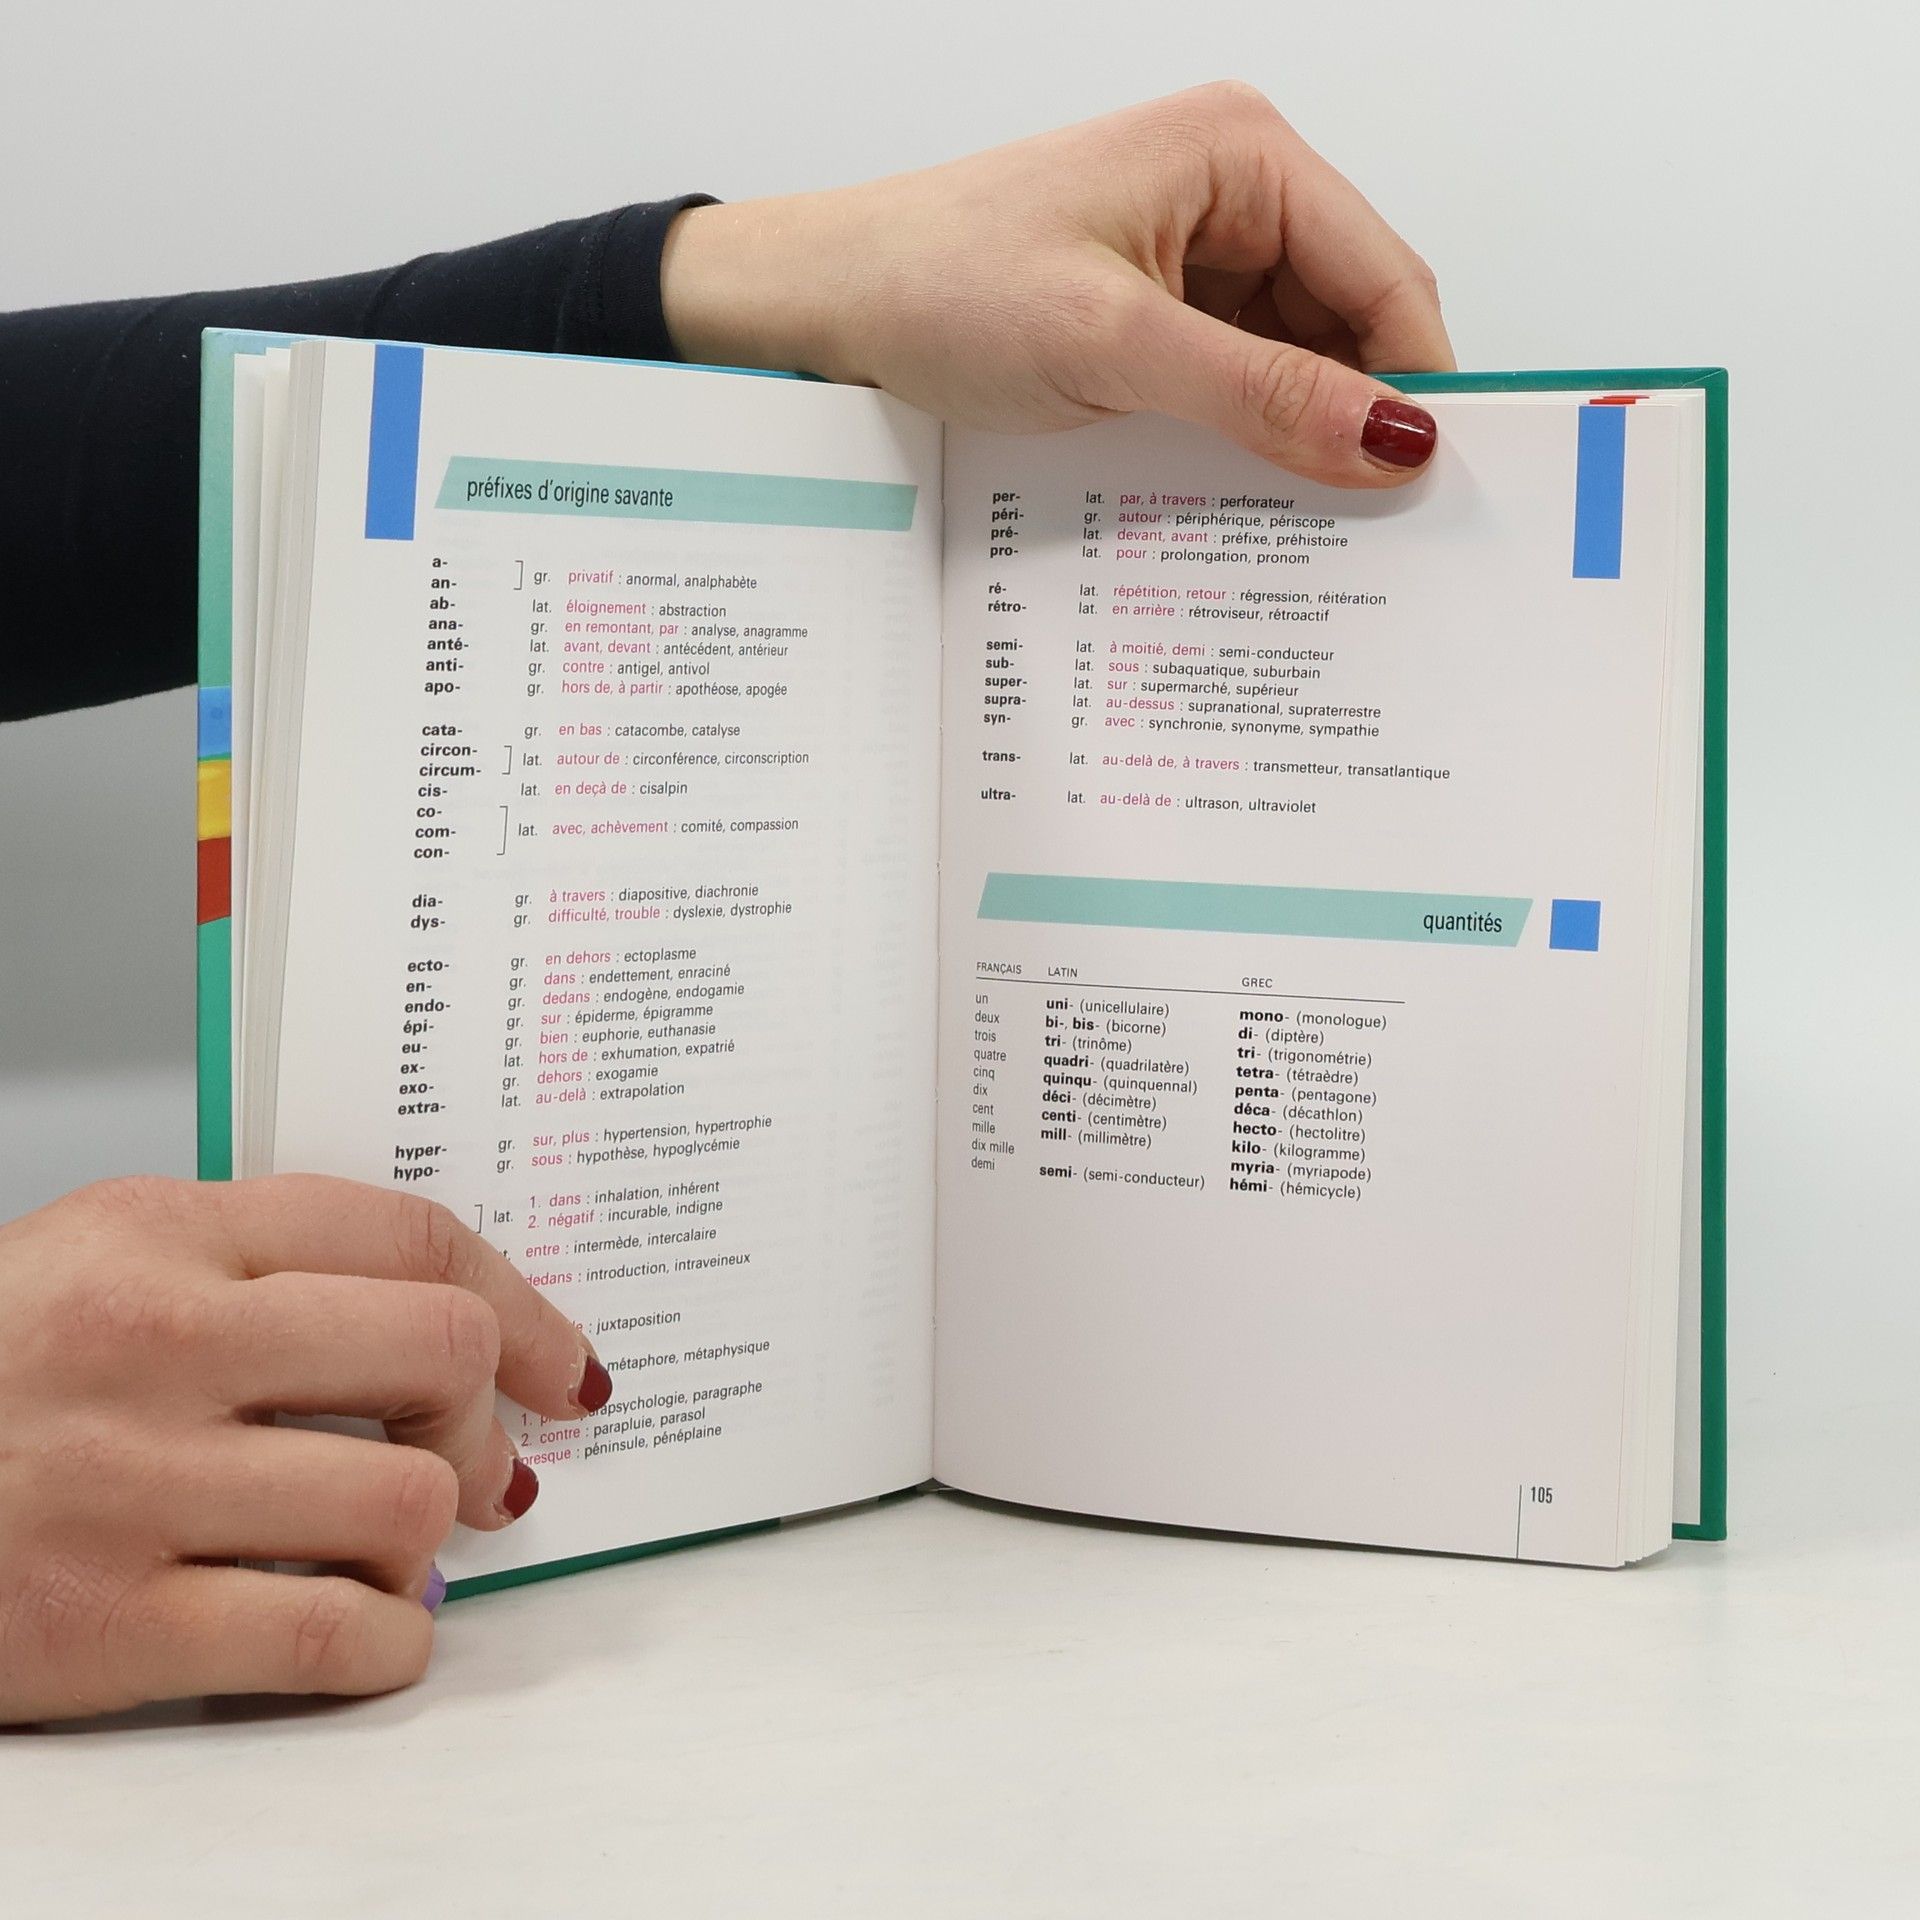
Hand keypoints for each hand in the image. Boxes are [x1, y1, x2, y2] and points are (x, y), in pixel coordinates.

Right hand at [0, 1174, 609, 1722]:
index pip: (409, 1237)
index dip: (522, 1300)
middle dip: (486, 1413)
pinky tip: (371, 1623)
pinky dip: (391, 1639)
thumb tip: (454, 1327)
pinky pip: (337, 1631)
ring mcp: (129, 1486)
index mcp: (159, 1234)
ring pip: (406, 1497)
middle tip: (481, 1452)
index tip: (562, 1360)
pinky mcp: (106, 1627)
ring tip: (391, 1540)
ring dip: (431, 1534)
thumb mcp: (104, 1263)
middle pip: (436, 1352)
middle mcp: (150, 1343)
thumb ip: (268, 1268)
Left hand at [662, 82, 1452, 486]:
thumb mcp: (1113, 345)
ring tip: (1297, 521)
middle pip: (1350, 320)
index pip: (1385, 275)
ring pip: (1296, 360)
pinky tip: (1237, 492)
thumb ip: (1261, 393)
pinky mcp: (1154, 312)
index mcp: (1241, 154)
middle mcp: (1230, 193)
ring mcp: (1191, 255)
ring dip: (1298, 435)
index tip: (1429, 487)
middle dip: (1357, 414)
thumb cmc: (937, 283)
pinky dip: (1244, 436)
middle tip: (1369, 526)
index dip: (1417, 381)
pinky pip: (1235, 380)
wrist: (825, 309)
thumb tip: (1391, 438)